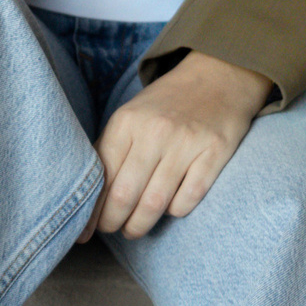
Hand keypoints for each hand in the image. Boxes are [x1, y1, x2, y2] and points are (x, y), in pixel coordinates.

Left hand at [94, 50, 272, 237]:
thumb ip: (111, 151)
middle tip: (112, 230)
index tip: (87, 229)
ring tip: (134, 229)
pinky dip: (175, 211)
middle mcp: (155, 132)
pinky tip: (170, 208)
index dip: (91, 211)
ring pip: (155, 204)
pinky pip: (188, 199)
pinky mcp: (215, 153)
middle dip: (112, 223)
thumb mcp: (131, 116)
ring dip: (140, 225)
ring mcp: (186, 143)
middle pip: (125, 196)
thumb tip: (89, 199)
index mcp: (126, 122)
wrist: (218, 76)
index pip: (101, 177)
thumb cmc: (167, 104)